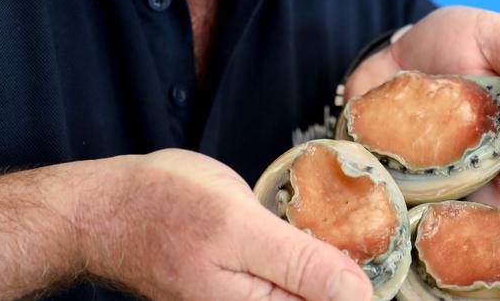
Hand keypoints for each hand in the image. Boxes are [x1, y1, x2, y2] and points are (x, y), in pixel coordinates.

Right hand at [80, 149, 372, 300]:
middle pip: (323, 299)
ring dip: (332, 270)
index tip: (389, 268)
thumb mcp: (239, 226)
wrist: (110, 208)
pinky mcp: (240, 287)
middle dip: (349, 278)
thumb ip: (300, 264)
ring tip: (351, 242)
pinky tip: (315, 239)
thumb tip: (361, 295)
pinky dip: (309, 262)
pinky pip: (286, 283)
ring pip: (307, 292)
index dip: (365, 288)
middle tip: (374, 244)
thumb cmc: (166, 209)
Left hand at [344, 5, 499, 246]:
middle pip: (484, 212)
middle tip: (496, 268)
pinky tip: (374, 225)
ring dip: (435, 237)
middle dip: (491, 241)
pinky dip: (379, 208)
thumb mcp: (495, 34)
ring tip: (433, 256)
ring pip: (435, 219)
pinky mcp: (385, 171)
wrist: (401, 45)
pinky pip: (383, 195)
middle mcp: (471, 170)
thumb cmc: (461, 41)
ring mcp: (427, 177)